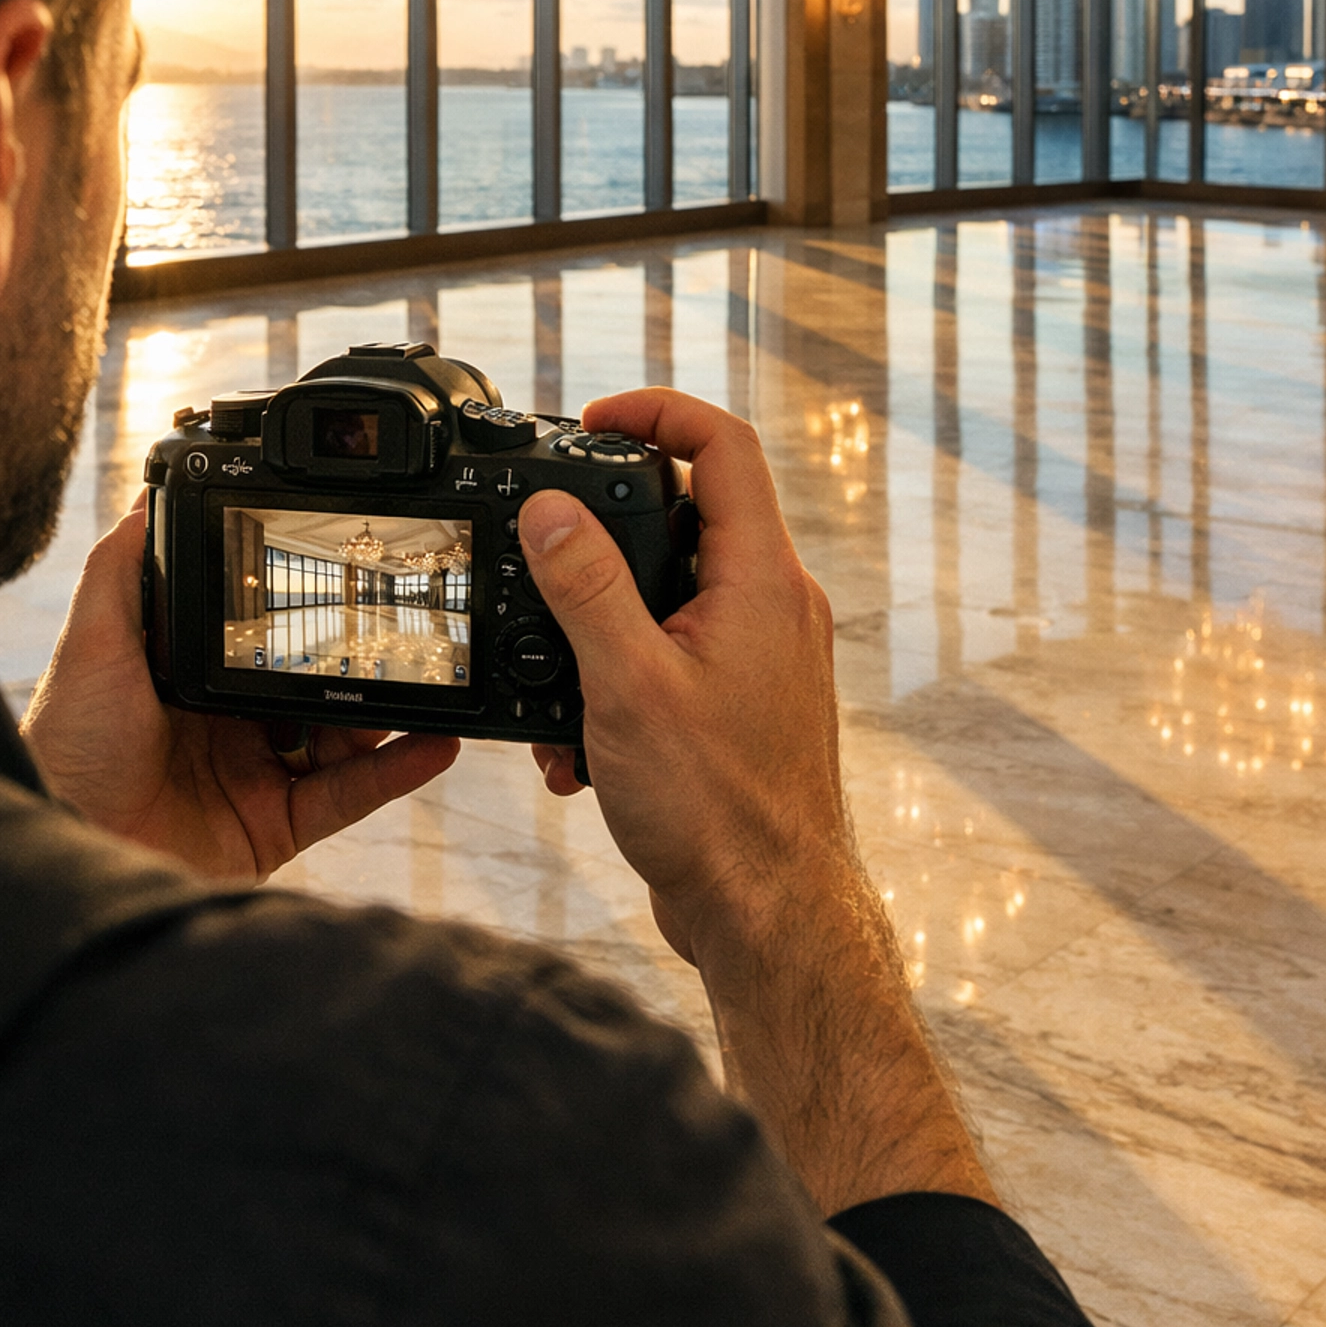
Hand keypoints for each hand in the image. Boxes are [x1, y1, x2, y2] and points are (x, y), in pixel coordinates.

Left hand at [23, 504, 458, 883]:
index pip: (264, 636)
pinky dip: (395, 772)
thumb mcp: (92, 639)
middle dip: (361, 661)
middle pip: (315, 685)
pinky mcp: (275, 828)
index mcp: (193, 676)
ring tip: (433, 680)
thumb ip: (123, 569)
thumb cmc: (65, 746)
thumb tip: (148, 498)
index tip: (349, 577)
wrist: (67, 839)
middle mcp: (229, 725)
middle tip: (404, 631)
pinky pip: (348, 797)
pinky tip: (433, 744)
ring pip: (343, 740)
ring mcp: (255, 776)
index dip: (307, 613)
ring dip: (390, 712)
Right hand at [521, 391, 841, 967]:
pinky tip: (579, 744)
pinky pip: (676, 655)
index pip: (723, 445)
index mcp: (763, 581)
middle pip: (695, 512)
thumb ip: (586, 588)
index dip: (657, 411)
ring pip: (676, 592)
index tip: (594, 419)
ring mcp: (764, 656)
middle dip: (610, 524)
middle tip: (552, 538)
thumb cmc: (718, 811)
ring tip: (558, 671)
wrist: (768, 915)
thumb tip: (549, 511)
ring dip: (605, 621)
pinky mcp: (744, 704)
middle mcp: (776, 607)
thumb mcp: (628, 685)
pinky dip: (622, 677)